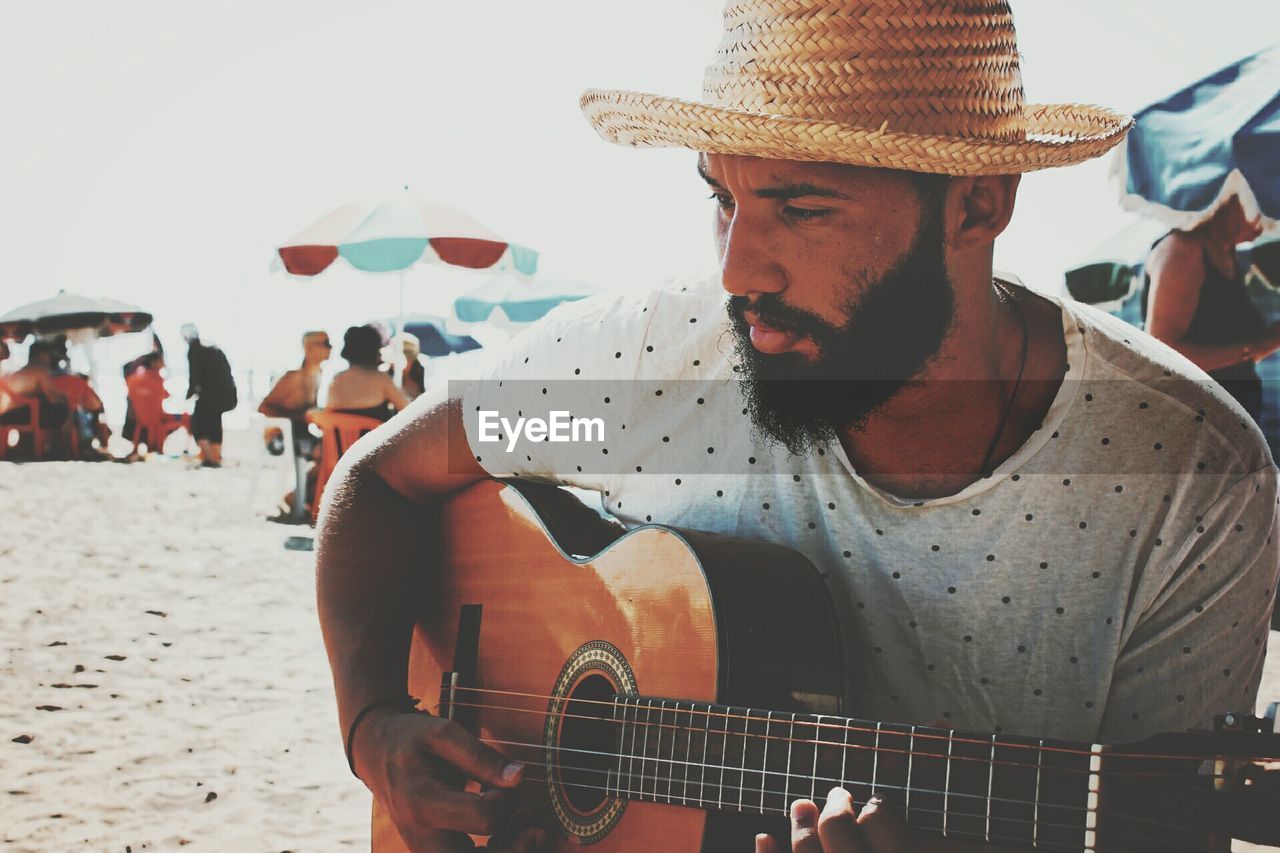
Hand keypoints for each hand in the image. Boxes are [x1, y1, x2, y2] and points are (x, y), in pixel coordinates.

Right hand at [355, 708, 544, 850]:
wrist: (377, 756)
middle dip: (514, 849)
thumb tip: (520, 776)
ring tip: (527, 829)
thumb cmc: (412, 740)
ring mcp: (426, 851)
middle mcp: (423, 837)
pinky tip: (508, 834)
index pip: (485, 818)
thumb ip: (481, 756)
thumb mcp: (443, 734)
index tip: (506, 781)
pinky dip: (494, 851)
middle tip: (534, 828)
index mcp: (424, 802)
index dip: (507, 801)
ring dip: (506, 852)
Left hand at [755, 789, 968, 852]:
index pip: (878, 815)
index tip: (875, 802)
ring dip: (799, 827)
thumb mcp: (962, 844)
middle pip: (836, 831)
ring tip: (801, 806)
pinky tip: (763, 839)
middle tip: (837, 795)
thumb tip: (935, 731)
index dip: (874, 806)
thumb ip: (944, 803)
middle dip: (833, 807)